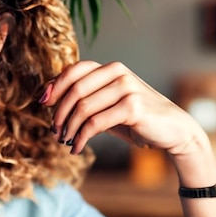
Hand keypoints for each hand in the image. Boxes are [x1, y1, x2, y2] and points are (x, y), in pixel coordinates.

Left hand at [40, 61, 205, 157]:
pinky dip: (81, 138)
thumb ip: (83, 96)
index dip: (55, 86)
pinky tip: (76, 147)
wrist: (172, 130)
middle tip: (55, 131)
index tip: (43, 104)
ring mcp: (126, 88)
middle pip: (75, 90)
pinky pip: (95, 123)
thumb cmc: (134, 118)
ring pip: (83, 108)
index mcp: (110, 68)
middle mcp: (118, 73)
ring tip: (65, 141)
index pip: (74, 71)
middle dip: (60, 113)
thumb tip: (46, 94)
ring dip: (69, 128)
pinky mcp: (133, 107)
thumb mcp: (106, 104)